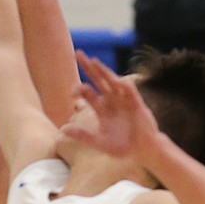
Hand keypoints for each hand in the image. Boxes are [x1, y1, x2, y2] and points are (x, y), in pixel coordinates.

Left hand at [73, 50, 162, 164]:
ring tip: (94, 61)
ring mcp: (124, 100)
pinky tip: (117, 81)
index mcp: (102, 108)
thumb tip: (62, 129)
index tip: (72, 92)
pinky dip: (124, 87)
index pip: (88, 92)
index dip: (79, 89)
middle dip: (88, 68)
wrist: (142, 150)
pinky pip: (130, 92)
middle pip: (98, 80)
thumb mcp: (98, 142)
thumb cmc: (121, 146)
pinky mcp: (136, 104)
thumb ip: (81, 135)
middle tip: (78, 53)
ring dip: (104, 71)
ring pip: (112, 82)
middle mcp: (112, 101)